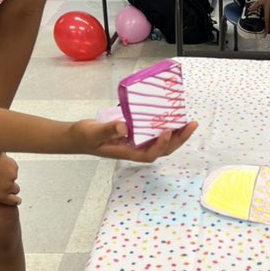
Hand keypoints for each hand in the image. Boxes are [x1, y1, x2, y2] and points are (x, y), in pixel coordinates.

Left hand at [0, 149, 20, 205]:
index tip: (17, 199)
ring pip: (13, 176)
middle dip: (11, 186)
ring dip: (8, 174)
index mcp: (0, 195)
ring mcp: (12, 175)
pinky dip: (7, 165)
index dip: (15, 200)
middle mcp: (9, 187)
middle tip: (3, 182)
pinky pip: (12, 166)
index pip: (14, 201)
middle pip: (16, 189)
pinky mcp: (13, 165)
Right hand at [72, 118, 197, 162]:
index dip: (160, 145)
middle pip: (162, 149)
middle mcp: (135, 149)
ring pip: (161, 142)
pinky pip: (154, 133)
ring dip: (176, 134)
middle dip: (178, 139)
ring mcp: (136, 143)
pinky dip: (164, 127)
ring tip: (188, 122)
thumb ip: (108, 130)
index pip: (149, 154)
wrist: (77, 137)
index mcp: (128, 153)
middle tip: (192, 124)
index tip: (166, 131)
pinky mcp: (135, 135)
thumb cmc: (84, 137)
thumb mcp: (94, 133)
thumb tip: (125, 127)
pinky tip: (171, 117)